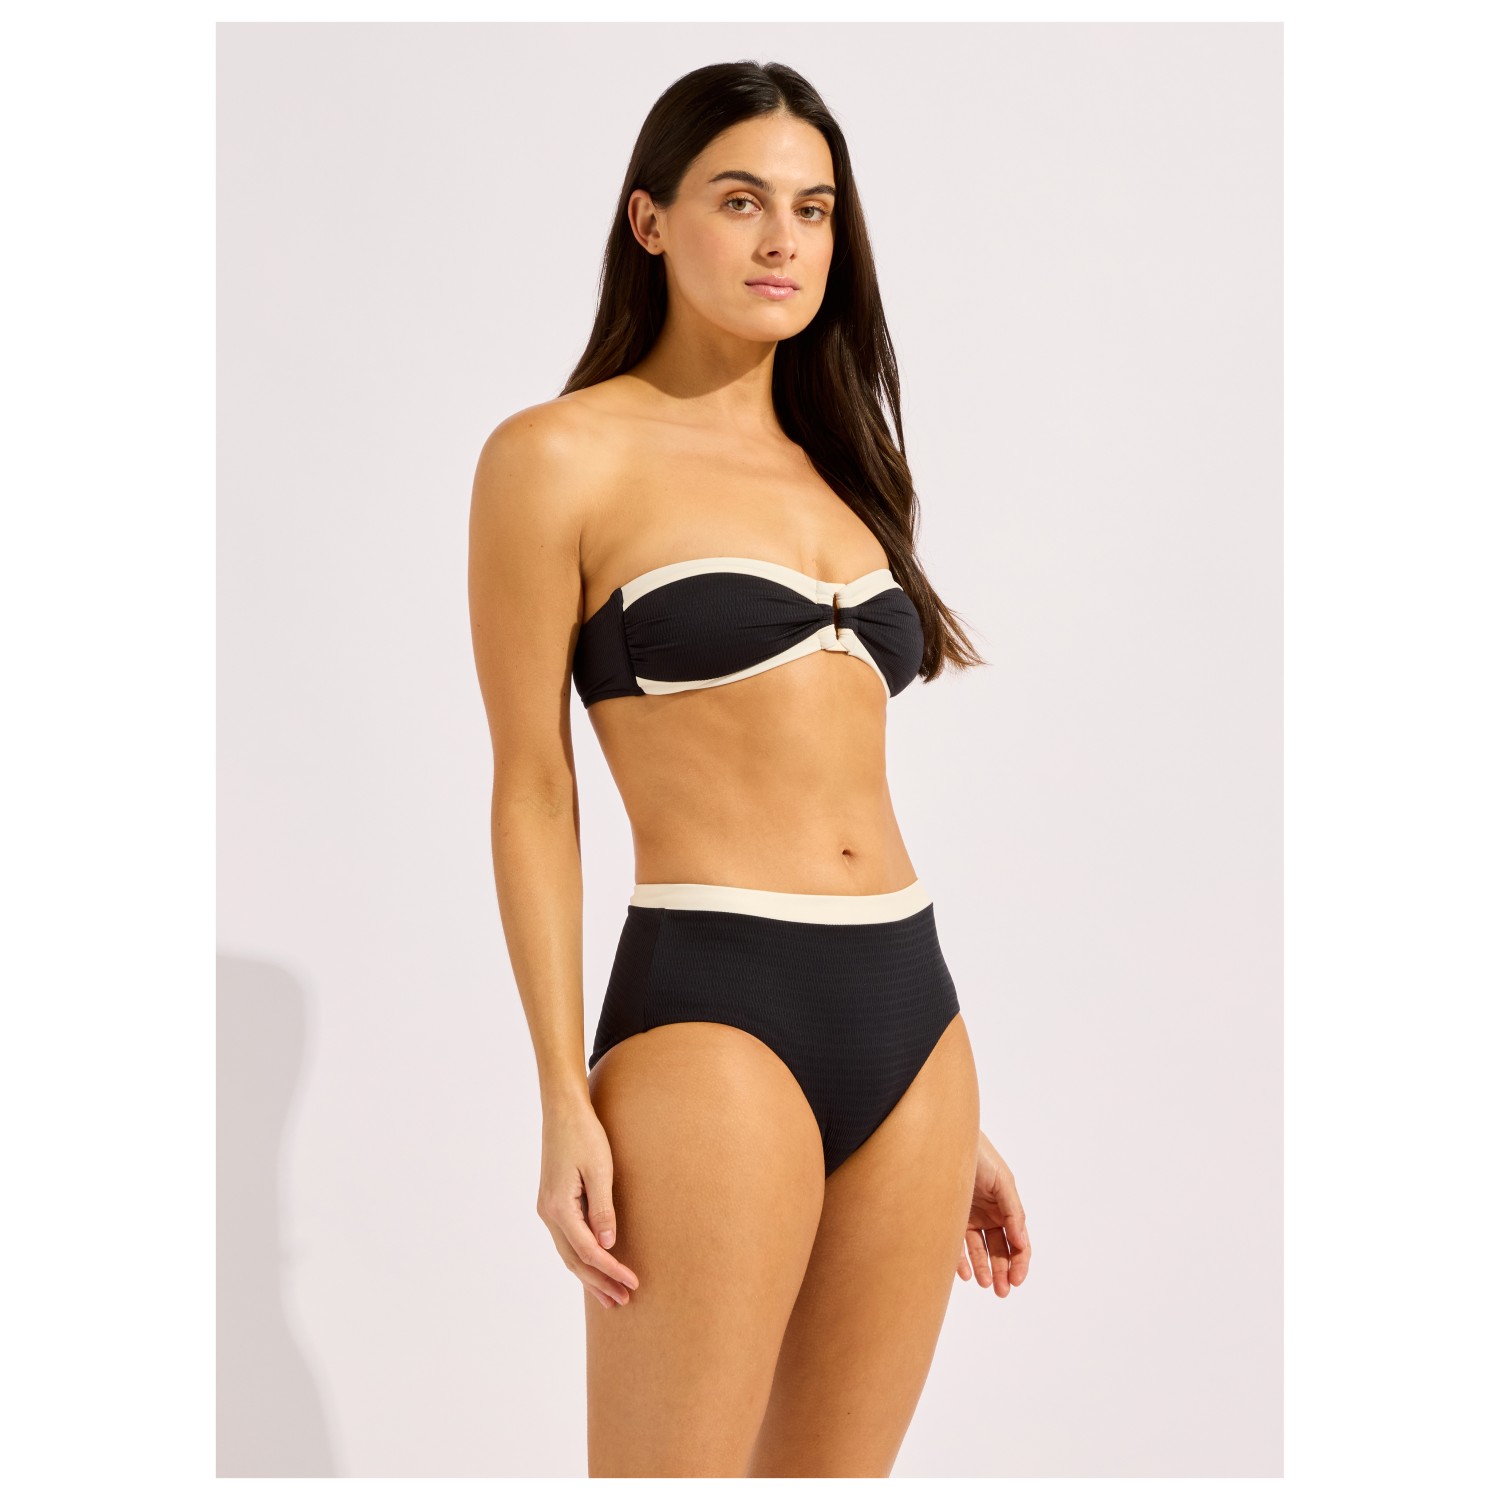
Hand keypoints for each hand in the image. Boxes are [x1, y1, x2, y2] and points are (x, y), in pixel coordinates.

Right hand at [536, 1103, 639, 1308]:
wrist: (563, 1111)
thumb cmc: (584, 1135)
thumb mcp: (599, 1170)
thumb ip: (603, 1209)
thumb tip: (607, 1244)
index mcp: (559, 1208)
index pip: (588, 1251)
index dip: (611, 1270)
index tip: (632, 1283)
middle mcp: (548, 1214)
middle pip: (574, 1260)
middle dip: (599, 1282)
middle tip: (624, 1301)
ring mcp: (547, 1209)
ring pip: (568, 1253)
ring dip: (589, 1275)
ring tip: (610, 1296)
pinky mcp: (552, 1203)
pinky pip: (566, 1240)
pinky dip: (581, 1258)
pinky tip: (594, 1266)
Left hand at [956, 1128, 1029, 1295]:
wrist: (946, 1140)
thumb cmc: (978, 1155)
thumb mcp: (1002, 1181)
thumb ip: (1013, 1211)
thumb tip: (1020, 1241)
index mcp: (1006, 1206)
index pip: (1018, 1240)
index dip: (1020, 1261)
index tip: (1017, 1279)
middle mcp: (989, 1213)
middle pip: (1000, 1249)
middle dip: (1004, 1271)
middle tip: (1003, 1291)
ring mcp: (969, 1216)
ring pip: (979, 1250)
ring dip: (985, 1268)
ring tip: (987, 1284)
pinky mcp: (950, 1217)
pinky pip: (956, 1244)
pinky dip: (961, 1260)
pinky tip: (965, 1273)